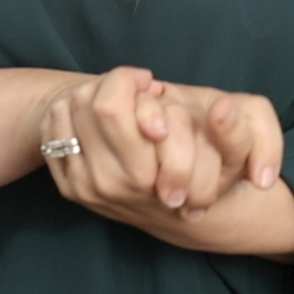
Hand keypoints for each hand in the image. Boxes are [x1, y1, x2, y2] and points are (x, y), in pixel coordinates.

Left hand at [41, 69, 293, 258]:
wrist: (181, 213)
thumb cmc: (211, 170)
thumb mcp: (241, 151)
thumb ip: (236, 131)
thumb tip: (220, 110)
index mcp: (149, 174)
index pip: (110, 104)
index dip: (130, 80)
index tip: (150, 82)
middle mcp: (113, 183)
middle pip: (85, 102)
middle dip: (112, 82)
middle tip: (134, 86)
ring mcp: (88, 188)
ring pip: (69, 110)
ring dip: (91, 94)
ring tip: (118, 101)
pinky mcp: (71, 189)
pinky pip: (52, 131)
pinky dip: (68, 113)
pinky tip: (92, 117)